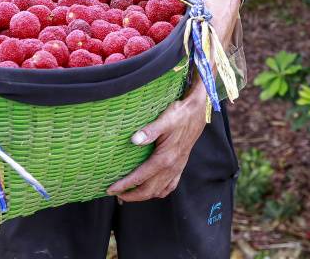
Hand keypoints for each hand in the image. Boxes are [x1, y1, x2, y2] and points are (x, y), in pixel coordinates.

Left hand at [105, 84, 209, 200]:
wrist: (197, 114)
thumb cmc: (180, 115)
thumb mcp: (165, 120)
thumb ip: (149, 131)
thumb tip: (134, 140)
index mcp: (164, 159)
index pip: (140, 177)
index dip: (124, 185)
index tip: (111, 189)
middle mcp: (171, 167)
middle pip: (148, 190)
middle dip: (131, 195)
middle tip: (116, 194)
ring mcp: (176, 168)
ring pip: (158, 191)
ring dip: (143, 195)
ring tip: (130, 194)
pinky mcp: (180, 166)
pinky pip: (169, 186)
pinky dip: (159, 192)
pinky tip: (152, 190)